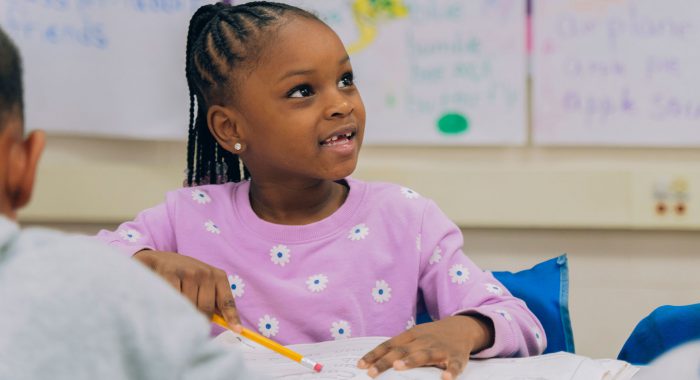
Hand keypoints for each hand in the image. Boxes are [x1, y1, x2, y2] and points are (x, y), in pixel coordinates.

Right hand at [134, 249, 241, 331]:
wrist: (161, 260)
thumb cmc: (187, 276)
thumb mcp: (205, 284)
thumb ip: (214, 301)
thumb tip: (227, 324)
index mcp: (218, 276)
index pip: (227, 301)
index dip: (232, 317)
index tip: (237, 330)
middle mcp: (205, 273)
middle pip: (206, 308)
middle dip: (199, 317)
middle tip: (191, 315)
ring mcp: (188, 273)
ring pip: (189, 306)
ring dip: (183, 310)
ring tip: (178, 302)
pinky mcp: (170, 274)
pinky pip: (175, 300)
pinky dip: (172, 305)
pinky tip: (169, 299)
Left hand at [357, 315, 493, 379]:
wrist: (462, 328)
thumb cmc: (431, 336)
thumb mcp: (414, 337)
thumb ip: (399, 348)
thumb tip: (375, 363)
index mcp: (411, 336)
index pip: (389, 345)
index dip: (374, 355)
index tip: (360, 365)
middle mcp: (423, 341)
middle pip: (402, 351)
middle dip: (386, 362)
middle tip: (372, 373)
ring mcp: (439, 348)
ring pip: (424, 355)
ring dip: (411, 361)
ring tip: (399, 368)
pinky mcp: (456, 356)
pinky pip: (454, 364)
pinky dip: (451, 371)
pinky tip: (446, 379)